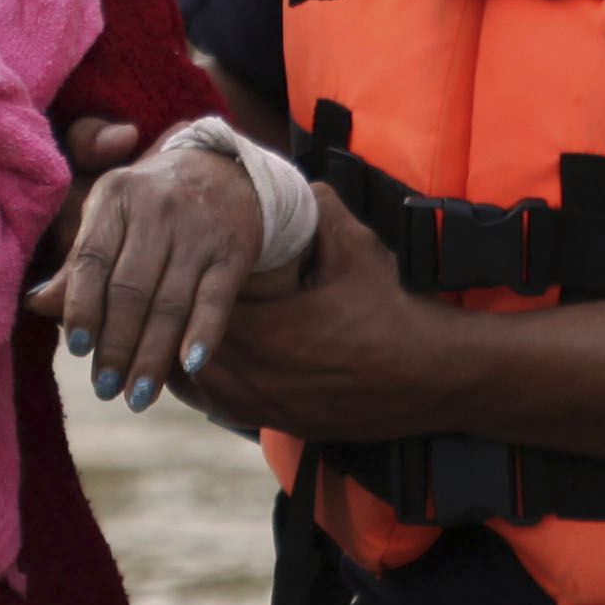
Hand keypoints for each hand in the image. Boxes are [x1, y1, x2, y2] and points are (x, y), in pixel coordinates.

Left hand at [30, 130, 276, 409]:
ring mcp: (199, 229)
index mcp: (114, 197)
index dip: (81, 308)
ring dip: (153, 356)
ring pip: (171, 302)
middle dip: (116, 346)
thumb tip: (35, 304)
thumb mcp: (108, 217)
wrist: (224, 171)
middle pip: (131, 289)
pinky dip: (203, 333)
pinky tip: (190, 366)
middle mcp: (157, 208)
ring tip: (137, 397)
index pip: (92, 260)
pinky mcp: (235, 248)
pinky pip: (216, 298)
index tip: (76, 350)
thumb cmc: (148, 206)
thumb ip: (77, 261)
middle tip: (105, 389)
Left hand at [175, 190, 465, 441]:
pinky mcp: (275, 423)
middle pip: (181, 346)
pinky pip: (216, 404)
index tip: (184, 259)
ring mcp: (261, 405)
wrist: (435, 377)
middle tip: (169, 289)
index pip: (194, 305)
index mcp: (263, 332)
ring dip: (180, 352)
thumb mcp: (357, 250)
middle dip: (174, 317)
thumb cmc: (395, 311)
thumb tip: (294, 182)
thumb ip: (318, 211)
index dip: (184, 281)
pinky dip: (203, 382)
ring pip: (191, 382)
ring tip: (178, 322)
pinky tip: (206, 360)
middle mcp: (253, 376)